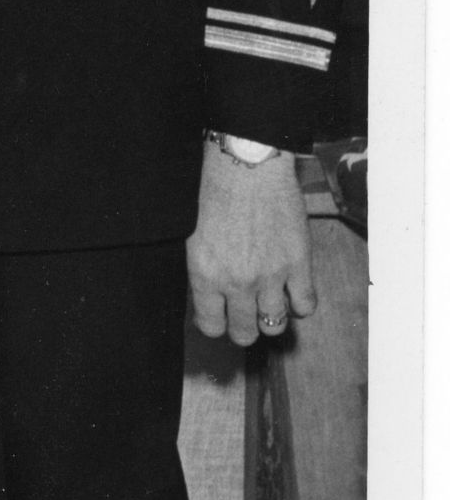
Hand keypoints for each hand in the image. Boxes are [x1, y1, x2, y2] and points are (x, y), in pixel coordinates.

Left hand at [186, 139, 315, 344]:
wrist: (246, 166)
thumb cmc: (215, 193)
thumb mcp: (195, 238)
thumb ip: (206, 272)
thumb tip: (215, 298)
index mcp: (205, 275)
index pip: (211, 326)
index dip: (216, 323)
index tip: (220, 316)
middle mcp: (237, 282)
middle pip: (244, 333)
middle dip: (244, 328)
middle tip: (246, 314)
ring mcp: (270, 276)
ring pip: (274, 325)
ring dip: (271, 318)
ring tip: (269, 303)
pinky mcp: (298, 264)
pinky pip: (305, 306)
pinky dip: (300, 305)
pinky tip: (293, 292)